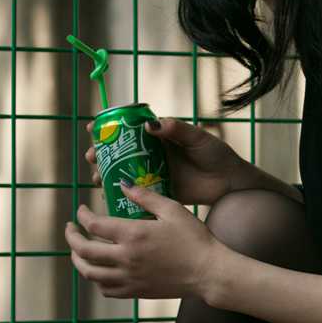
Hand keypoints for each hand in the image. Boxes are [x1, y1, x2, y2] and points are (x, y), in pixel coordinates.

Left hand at [65, 180, 222, 300]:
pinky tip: (99, 270)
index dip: (82, 216)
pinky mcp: (136, 291)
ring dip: (78, 261)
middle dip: (72, 238)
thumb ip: (145, 196)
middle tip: (71, 229)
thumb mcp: (172, 209)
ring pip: (90, 273)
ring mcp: (129, 278)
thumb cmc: (194, 238)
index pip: (94, 225)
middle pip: (84, 251)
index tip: (81, 209)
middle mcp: (126, 258)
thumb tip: (122, 184)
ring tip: (78, 251)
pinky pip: (106, 289)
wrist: (208, 272)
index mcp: (133, 235)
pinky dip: (96, 279)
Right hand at [84, 114, 244, 207]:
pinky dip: (122, 196)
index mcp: (160, 137)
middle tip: (91, 157)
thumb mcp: (197, 138)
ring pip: (124, 173)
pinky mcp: (159, 192)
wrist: (230, 183)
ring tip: (96, 178)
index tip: (92, 129)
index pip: (129, 129)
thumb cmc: (216, 155)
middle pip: (119, 153)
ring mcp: (154, 174)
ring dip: (106, 175)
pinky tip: (110, 197)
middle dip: (101, 154)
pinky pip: (137, 194)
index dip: (109, 129)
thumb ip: (176, 129)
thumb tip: (149, 125)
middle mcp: (152, 155)